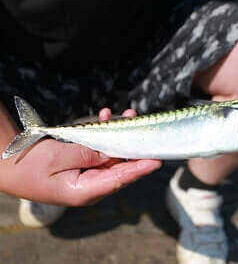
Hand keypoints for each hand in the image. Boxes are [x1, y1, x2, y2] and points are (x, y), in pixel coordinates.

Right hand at [1, 108, 160, 204]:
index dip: (139, 169)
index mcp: (85, 190)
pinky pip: (101, 151)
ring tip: (127, 115)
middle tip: (144, 127)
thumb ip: (87, 154)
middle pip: (121, 167)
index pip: (119, 179)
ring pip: (113, 156)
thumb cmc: (31, 165)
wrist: (10, 167)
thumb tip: (112, 152)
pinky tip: (105, 118)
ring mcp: (90, 176)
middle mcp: (92, 185)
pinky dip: (105, 135)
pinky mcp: (86, 166)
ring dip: (120, 136)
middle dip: (134, 147)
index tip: (156, 160)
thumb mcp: (59, 157)